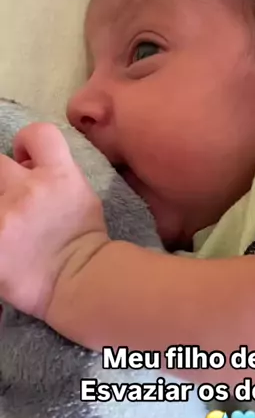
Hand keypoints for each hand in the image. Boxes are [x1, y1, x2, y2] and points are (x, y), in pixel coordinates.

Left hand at [0, 122, 108, 318]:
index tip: (25, 160)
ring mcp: (5, 219)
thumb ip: (54, 174)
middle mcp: (29, 192)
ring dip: (1, 207)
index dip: (27, 143)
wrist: (81, 283)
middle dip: (4, 179)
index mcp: (59, 177)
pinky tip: (8, 244)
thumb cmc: (84, 240)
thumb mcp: (82, 195)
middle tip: (14, 199)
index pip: (38, 134)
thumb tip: (27, 166)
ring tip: (13, 226)